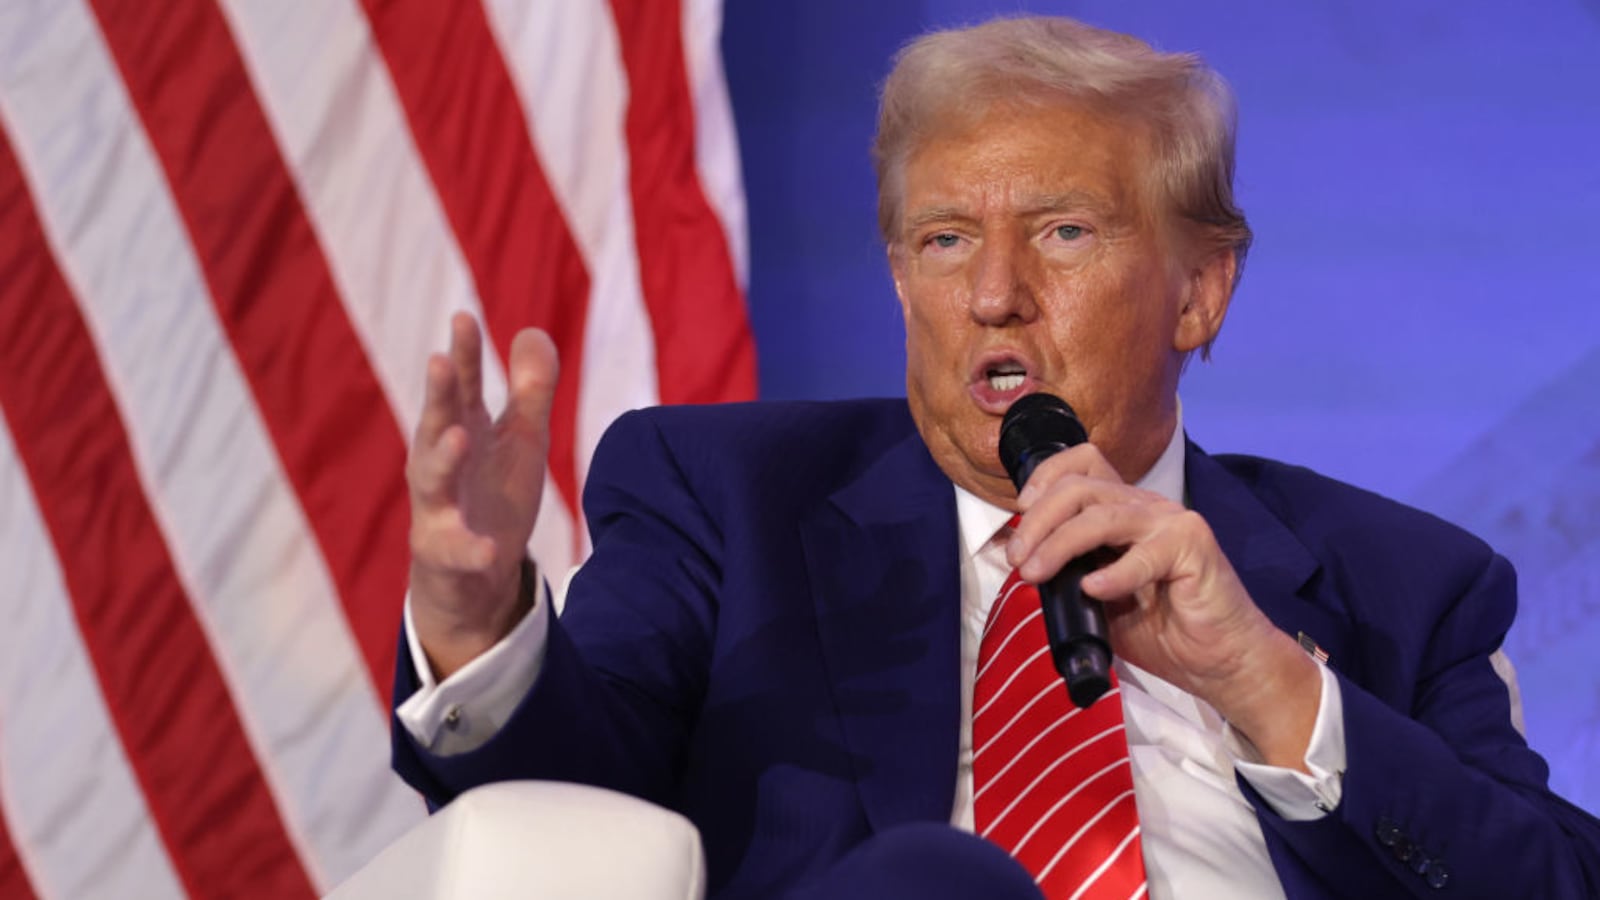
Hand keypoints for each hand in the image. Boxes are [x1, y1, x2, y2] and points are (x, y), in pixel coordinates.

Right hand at [406, 312, 557, 678]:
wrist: (475, 575)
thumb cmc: (494, 493)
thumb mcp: (520, 438)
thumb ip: (529, 389)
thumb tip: (534, 331)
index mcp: (461, 430)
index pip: (462, 386)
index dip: (464, 353)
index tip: (464, 317)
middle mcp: (441, 463)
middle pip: (437, 422)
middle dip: (439, 393)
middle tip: (441, 360)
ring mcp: (439, 508)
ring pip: (433, 480)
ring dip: (443, 458)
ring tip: (460, 436)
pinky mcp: (446, 553)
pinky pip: (457, 551)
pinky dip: (471, 549)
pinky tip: (489, 549)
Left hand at [1005, 444, 1320, 768]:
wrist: (1221, 662)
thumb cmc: (1164, 631)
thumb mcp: (1099, 600)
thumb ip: (1068, 575)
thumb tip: (1022, 562)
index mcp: (1124, 511)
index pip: (1082, 464)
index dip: (1045, 478)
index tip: (1018, 514)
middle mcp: (1146, 507)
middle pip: (1079, 487)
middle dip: (1038, 521)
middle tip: (1017, 560)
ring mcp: (1172, 523)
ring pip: (1101, 515)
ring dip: (1059, 544)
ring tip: (1035, 574)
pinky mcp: (1194, 547)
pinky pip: (1144, 554)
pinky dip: (1113, 573)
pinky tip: (1093, 591)